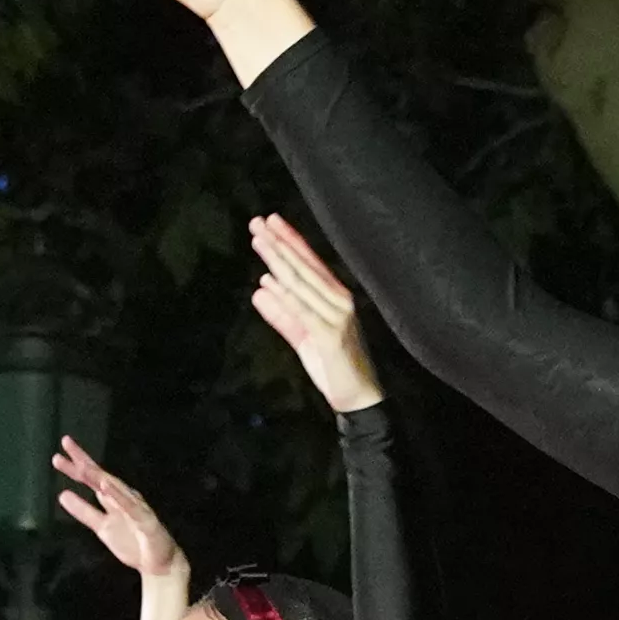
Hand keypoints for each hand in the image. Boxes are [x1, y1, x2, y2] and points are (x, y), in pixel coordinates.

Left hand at [50, 430, 186, 603]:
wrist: (160, 563)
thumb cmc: (133, 543)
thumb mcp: (101, 527)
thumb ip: (84, 512)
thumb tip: (62, 495)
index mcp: (113, 498)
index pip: (92, 479)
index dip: (75, 468)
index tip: (58, 456)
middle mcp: (123, 497)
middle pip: (101, 476)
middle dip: (84, 461)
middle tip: (66, 443)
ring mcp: (135, 507)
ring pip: (114, 488)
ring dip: (98, 476)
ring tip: (82, 466)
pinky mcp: (145, 520)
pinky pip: (130, 507)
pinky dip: (118, 496)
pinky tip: (106, 486)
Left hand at [239, 213, 387, 414]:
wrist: (359, 397)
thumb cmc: (333, 366)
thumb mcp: (303, 336)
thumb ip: (282, 314)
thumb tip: (260, 290)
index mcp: (335, 297)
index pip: (310, 263)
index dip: (290, 241)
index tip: (271, 222)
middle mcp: (339, 300)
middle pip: (304, 266)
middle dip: (279, 243)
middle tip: (259, 222)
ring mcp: (337, 316)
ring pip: (301, 283)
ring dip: (278, 261)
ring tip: (260, 241)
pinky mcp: (330, 336)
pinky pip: (302, 312)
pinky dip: (285, 296)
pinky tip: (268, 281)